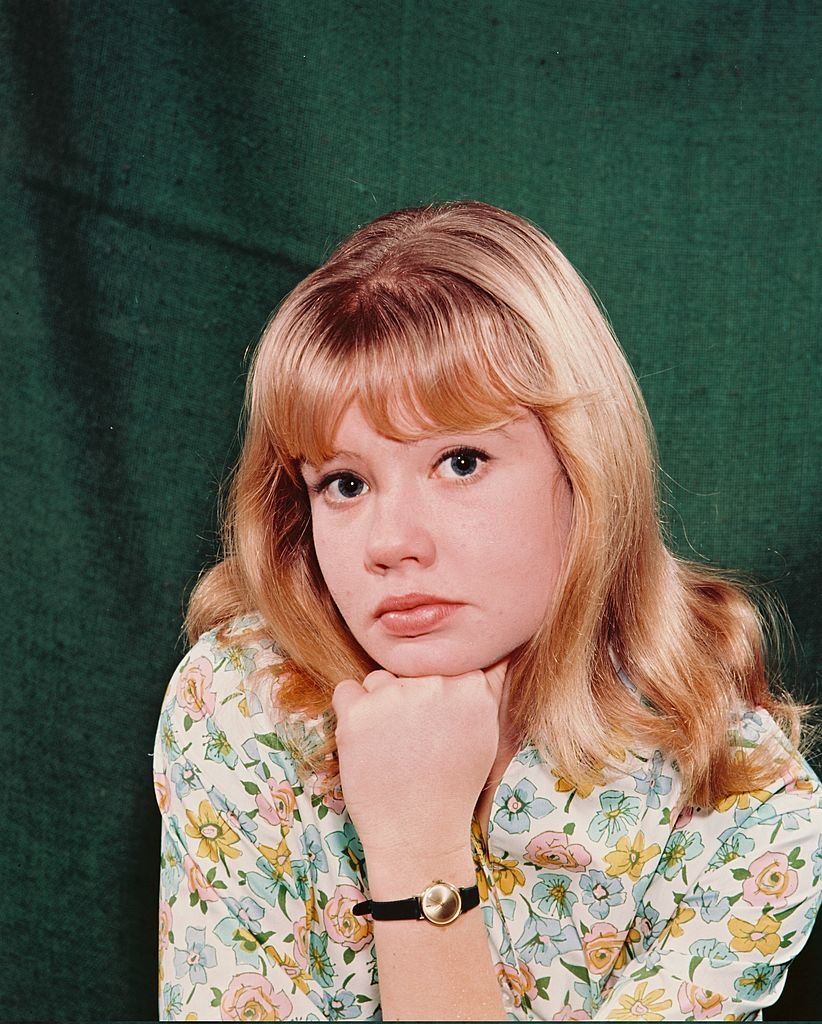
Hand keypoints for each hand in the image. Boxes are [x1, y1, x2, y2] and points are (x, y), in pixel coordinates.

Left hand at [331, 655, 509, 858]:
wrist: (418, 834)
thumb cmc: (453, 787)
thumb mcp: (487, 733)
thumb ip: (489, 686)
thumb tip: (500, 649)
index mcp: (470, 686)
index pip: (445, 659)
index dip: (437, 688)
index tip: (435, 717)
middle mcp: (432, 684)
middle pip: (411, 670)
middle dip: (410, 697)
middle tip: (416, 741)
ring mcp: (393, 696)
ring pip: (379, 679)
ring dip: (380, 703)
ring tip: (393, 745)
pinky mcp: (356, 713)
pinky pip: (346, 690)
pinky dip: (350, 711)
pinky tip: (366, 740)